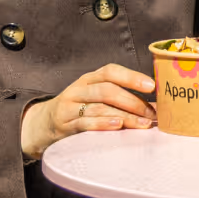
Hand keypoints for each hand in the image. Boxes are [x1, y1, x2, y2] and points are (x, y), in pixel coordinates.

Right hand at [20, 63, 155, 157]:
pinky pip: (84, 122)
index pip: (111, 71)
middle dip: (133, 101)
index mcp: (90, 79)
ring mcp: (70, 105)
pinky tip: (117, 126)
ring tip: (142, 124)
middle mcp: (79, 88)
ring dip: (124, 116)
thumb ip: (120, 97)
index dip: (132, 77)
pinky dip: (102, 124)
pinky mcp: (64, 123)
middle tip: (151, 113)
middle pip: (107, 90)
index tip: (152, 86)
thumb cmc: (79, 109)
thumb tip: (155, 106)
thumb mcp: (94, 97)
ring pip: (99, 106)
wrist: (43, 124)